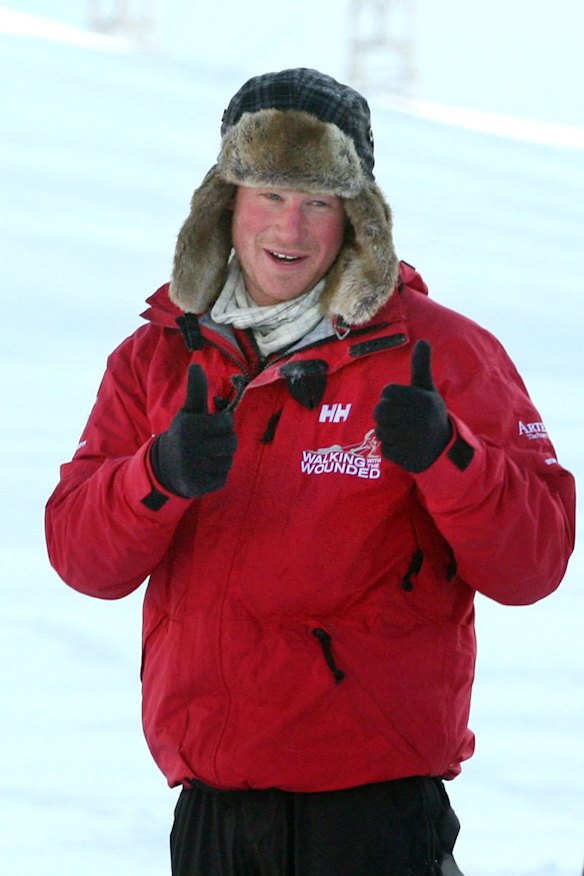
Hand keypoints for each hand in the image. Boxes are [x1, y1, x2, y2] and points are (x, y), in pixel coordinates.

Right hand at [151, 364, 236, 497]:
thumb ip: (196, 390)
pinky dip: (217, 474)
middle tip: (212, 442)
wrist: (164, 466)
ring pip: (228, 461)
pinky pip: (222, 478)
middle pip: (232, 443)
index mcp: (189, 427)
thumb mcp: (188, 412)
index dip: (224, 423)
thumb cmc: (183, 433)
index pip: (226, 422)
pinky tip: (204, 470)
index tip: (214, 425)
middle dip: (226, 442)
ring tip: (206, 456)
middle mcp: (191, 448)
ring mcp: (195, 469)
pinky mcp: (199, 486)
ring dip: (221, 459)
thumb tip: (196, 365)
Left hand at [374, 340, 451, 472]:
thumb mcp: (428, 390)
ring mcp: (410, 438)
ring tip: (406, 434)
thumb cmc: (431, 414)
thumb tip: (423, 340)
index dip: (393, 398)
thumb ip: (421, 366)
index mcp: (422, 399)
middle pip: (379, 411)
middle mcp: (417, 418)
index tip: (407, 405)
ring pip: (379, 431)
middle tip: (402, 420)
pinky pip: (384, 449)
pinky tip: (406, 447)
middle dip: (386, 415)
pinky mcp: (404, 456)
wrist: (444, 449)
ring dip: (389, 433)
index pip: (387, 391)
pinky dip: (392, 449)